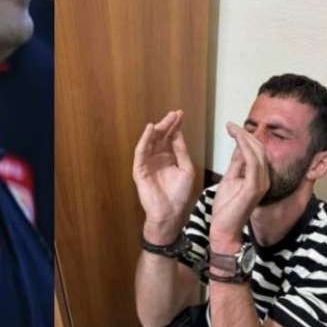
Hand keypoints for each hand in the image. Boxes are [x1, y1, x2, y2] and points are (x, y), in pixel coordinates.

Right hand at [132, 110, 195, 243]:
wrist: (170, 212)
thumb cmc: (179, 194)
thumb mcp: (186, 169)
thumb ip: (182, 152)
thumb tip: (178, 134)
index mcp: (169, 158)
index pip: (171, 138)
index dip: (175, 126)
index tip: (181, 114)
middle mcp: (157, 158)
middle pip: (161, 137)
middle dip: (167, 125)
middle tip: (174, 114)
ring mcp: (148, 163)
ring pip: (151, 142)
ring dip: (157, 129)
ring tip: (165, 119)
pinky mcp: (139, 169)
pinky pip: (141, 152)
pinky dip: (144, 140)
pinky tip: (151, 129)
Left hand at [210, 123, 269, 249]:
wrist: (223, 229)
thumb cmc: (226, 208)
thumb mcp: (230, 179)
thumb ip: (237, 165)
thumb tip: (238, 148)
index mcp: (259, 177)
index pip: (256, 152)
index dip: (246, 138)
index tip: (232, 127)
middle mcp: (264, 178)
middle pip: (259, 149)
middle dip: (246, 134)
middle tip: (231, 125)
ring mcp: (261, 183)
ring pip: (257, 153)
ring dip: (244, 138)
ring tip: (232, 128)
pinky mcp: (254, 187)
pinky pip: (252, 162)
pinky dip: (244, 148)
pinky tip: (236, 139)